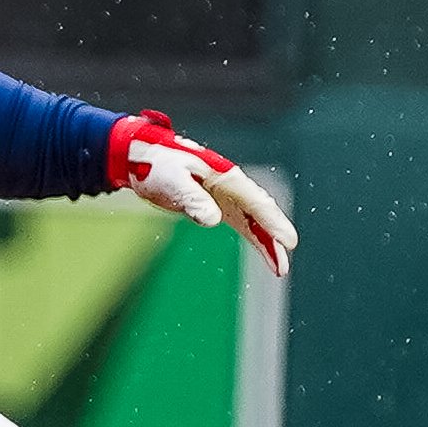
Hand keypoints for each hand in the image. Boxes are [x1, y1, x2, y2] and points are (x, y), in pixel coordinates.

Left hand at [109, 112, 294, 277]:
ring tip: (279, 268)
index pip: (256, 202)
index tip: (287, 242)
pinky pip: (242, 222)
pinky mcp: (216, 204)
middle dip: (274, 237)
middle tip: (284, 265)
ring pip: (254, 220)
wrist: (140, 158)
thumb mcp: (173, 181)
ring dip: (267, 242)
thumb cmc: (157, 165)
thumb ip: (193, 199)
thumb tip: (213, 220)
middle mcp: (231, 185)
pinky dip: (254, 236)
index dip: (273, 222)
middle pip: (260, 213)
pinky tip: (264, 252)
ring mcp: (225, 195)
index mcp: (225, 176)